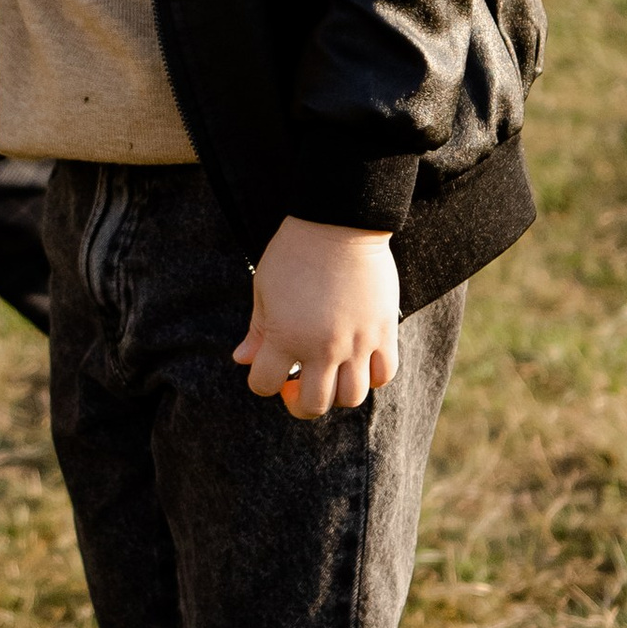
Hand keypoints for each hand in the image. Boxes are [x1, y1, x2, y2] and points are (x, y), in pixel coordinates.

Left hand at [235, 218, 401, 420]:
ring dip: (336, 395)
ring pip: (351, 397)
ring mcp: (356, 342)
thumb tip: (243, 360)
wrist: (339, 223)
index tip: (267, 369)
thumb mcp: (264, 288)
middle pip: (313, 404)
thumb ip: (257, 330)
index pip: (263, 384)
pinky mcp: (383, 332)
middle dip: (299, 403)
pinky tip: (358, 363)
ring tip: (328, 376)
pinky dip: (371, 378)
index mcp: (285, 336)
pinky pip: (384, 374)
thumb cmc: (294, 252)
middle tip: (296, 386)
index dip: (261, 382)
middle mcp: (322, 347)